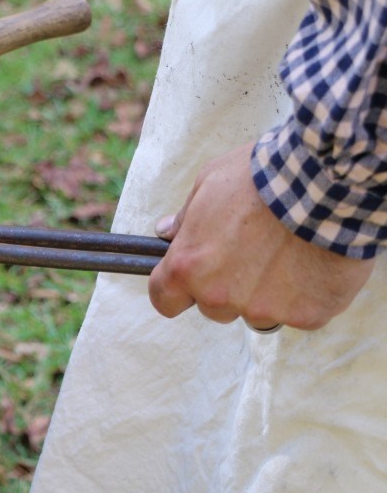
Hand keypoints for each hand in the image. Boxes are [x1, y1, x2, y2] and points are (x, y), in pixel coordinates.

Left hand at [147, 143, 373, 329]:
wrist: (327, 180)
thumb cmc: (262, 176)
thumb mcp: (210, 183)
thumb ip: (186, 217)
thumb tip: (166, 232)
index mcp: (188, 266)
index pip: (164, 299)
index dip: (176, 290)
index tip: (189, 279)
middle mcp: (219, 295)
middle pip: (213, 306)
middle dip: (227, 286)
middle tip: (254, 252)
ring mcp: (263, 309)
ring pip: (257, 313)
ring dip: (268, 294)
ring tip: (290, 253)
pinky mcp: (306, 316)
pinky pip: (302, 313)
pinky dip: (309, 294)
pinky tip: (318, 261)